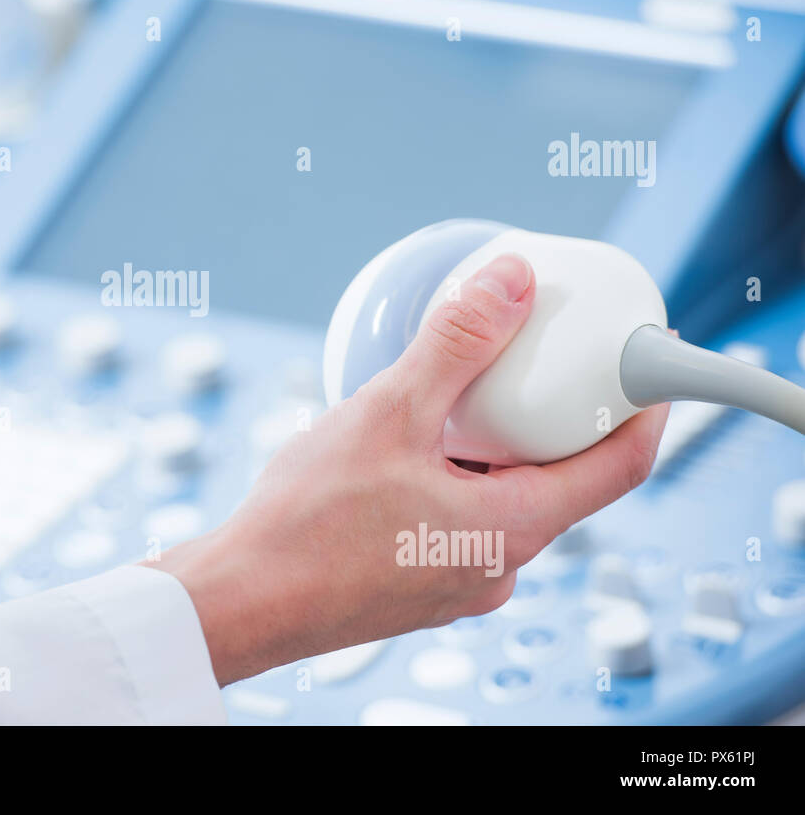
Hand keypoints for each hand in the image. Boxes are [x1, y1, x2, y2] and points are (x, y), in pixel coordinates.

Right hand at [147, 254, 669, 685]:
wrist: (241, 602)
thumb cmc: (308, 525)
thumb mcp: (387, 414)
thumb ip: (456, 345)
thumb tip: (513, 283)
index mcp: (513, 530)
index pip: (620, 468)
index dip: (642, 411)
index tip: (642, 367)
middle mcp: (497, 566)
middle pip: (560, 481)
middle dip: (552, 420)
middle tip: (533, 365)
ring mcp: (457, 583)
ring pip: (502, 501)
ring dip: (492, 450)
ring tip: (451, 402)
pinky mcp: (418, 585)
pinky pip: (458, 521)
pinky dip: (452, 477)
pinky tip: (401, 451)